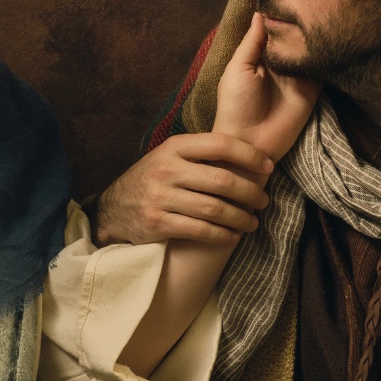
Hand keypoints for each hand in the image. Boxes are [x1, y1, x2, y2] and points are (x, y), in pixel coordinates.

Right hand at [93, 133, 277, 245]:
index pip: (220, 144)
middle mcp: (167, 170)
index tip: (267, 166)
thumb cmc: (151, 181)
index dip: (249, 155)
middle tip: (263, 201)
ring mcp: (161, 198)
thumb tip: (246, 157)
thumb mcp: (168, 157)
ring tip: (252, 222)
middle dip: (250, 192)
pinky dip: (222, 236)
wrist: (112, 210)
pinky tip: (232, 236)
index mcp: (174, 148)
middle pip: (222, 180)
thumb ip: (198, 155)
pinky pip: (201, 231)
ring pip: (214, 209)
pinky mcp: (158, 224)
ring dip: (240, 218)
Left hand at [211, 12, 320, 160]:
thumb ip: (251, 42)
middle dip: (300, 18)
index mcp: (259, 55)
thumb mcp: (238, 68)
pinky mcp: (312, 87)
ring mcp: (297, 74)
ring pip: (309, 47)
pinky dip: (326, 53)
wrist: (250, 143)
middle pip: (293, 34)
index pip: (272, 27)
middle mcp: (280, 61)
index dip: (279, 11)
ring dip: (315, 33)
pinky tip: (332, 33)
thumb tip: (261, 12)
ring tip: (323, 7)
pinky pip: (322, 66)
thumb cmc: (235, 105)